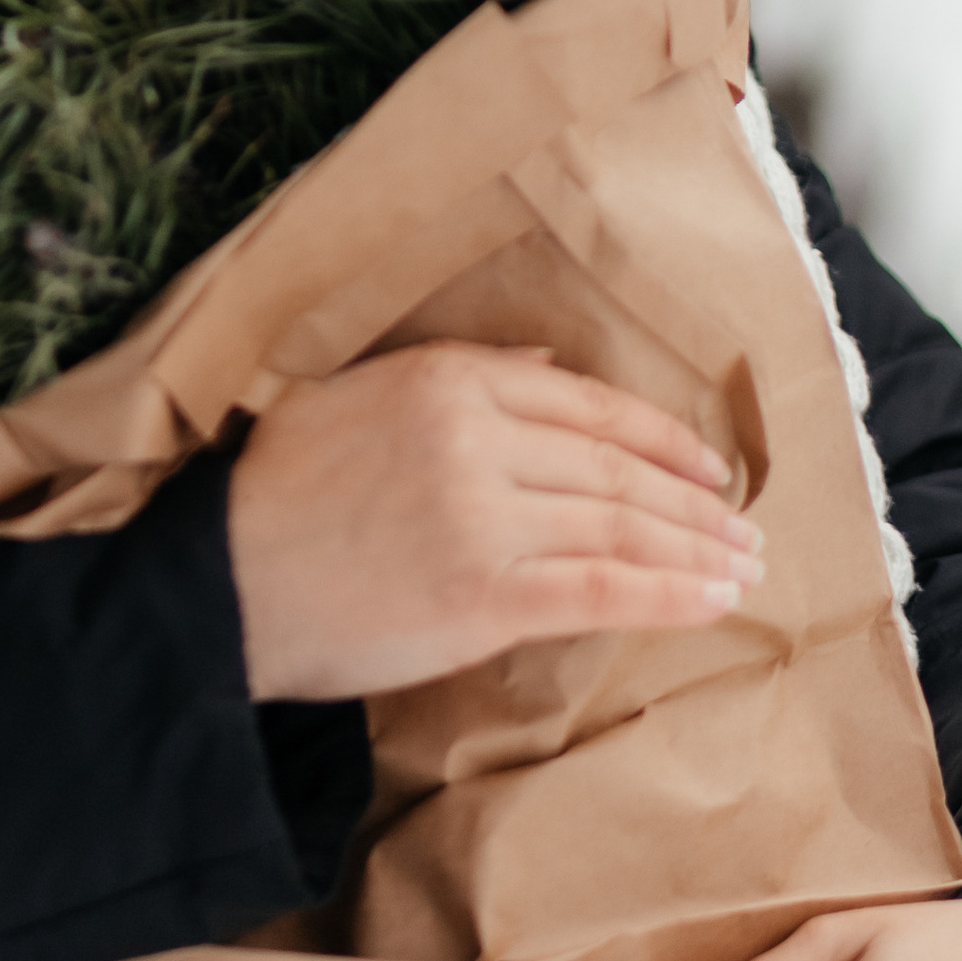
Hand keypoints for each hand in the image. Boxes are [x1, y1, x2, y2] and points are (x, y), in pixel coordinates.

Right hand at [226, 344, 764, 700]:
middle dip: (694, 500)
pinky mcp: (482, 596)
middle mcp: (476, 437)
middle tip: (746, 526)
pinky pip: (600, 589)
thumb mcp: (357, 397)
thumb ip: (458, 374)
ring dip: (695, 549)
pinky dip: (667, 593)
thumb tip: (544, 361)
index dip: (661, 436)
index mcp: (447, 379)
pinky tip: (711, 599)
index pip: (586, 403)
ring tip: (743, 566)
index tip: (709, 466)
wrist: (215, 582)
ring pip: (620, 525)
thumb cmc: (274, 493)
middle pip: (616, 466)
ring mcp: (484, 518)